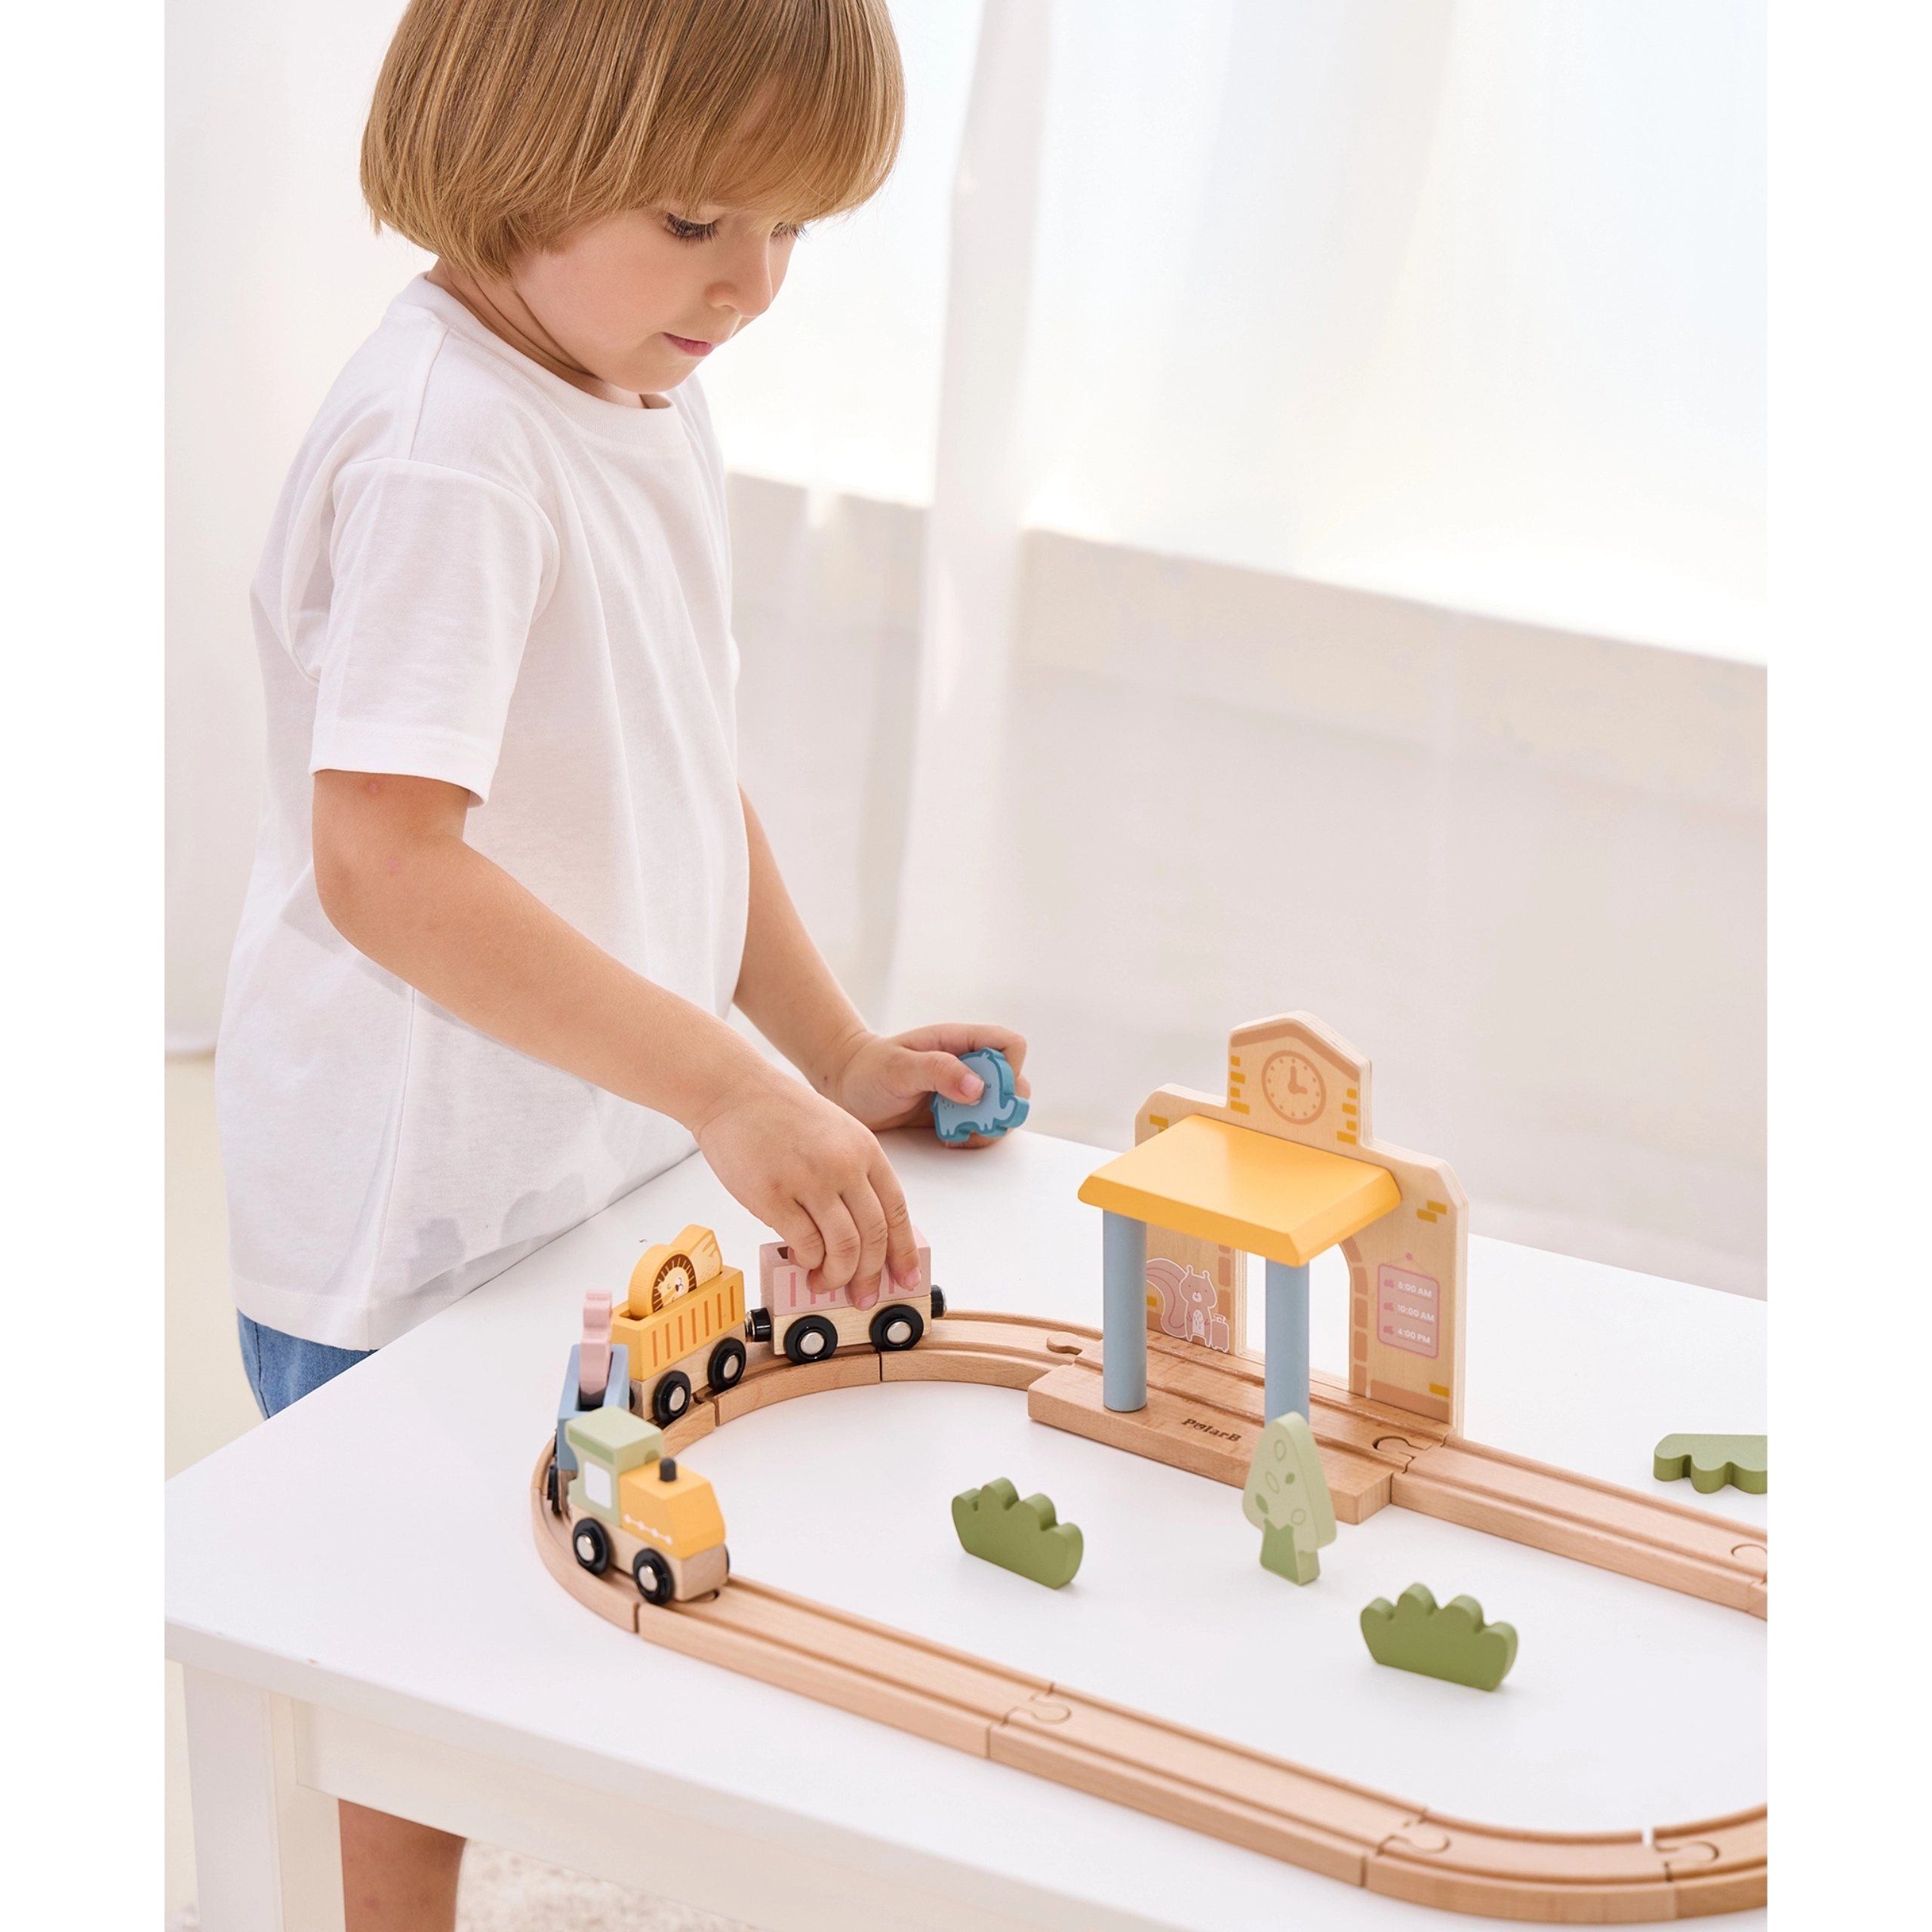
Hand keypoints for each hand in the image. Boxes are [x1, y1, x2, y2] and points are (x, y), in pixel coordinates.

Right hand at [694, 1062, 921, 1299]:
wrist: (733, 1091)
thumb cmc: (779, 1112)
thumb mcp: (836, 1133)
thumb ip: (854, 1175)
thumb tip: (863, 1232)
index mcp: (865, 1149)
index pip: (896, 1211)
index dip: (902, 1252)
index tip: (904, 1277)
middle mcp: (844, 1165)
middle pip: (874, 1236)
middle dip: (871, 1275)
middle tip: (862, 1294)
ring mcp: (810, 1180)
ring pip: (844, 1247)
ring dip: (838, 1275)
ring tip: (825, 1282)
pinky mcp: (774, 1195)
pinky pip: (805, 1245)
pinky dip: (808, 1261)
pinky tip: (801, 1261)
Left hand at [824, 1023, 1030, 1144]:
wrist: (847, 1089)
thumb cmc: (868, 1069)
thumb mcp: (898, 1067)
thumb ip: (937, 1071)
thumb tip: (978, 1087)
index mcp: (959, 1041)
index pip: (1010, 1045)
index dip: (1009, 1069)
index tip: (984, 1091)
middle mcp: (968, 1065)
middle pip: (1014, 1083)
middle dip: (1001, 1107)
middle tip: (973, 1122)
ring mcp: (964, 1091)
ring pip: (1002, 1109)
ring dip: (988, 1126)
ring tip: (957, 1133)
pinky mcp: (956, 1115)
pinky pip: (982, 1127)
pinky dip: (974, 1138)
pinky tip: (949, 1138)